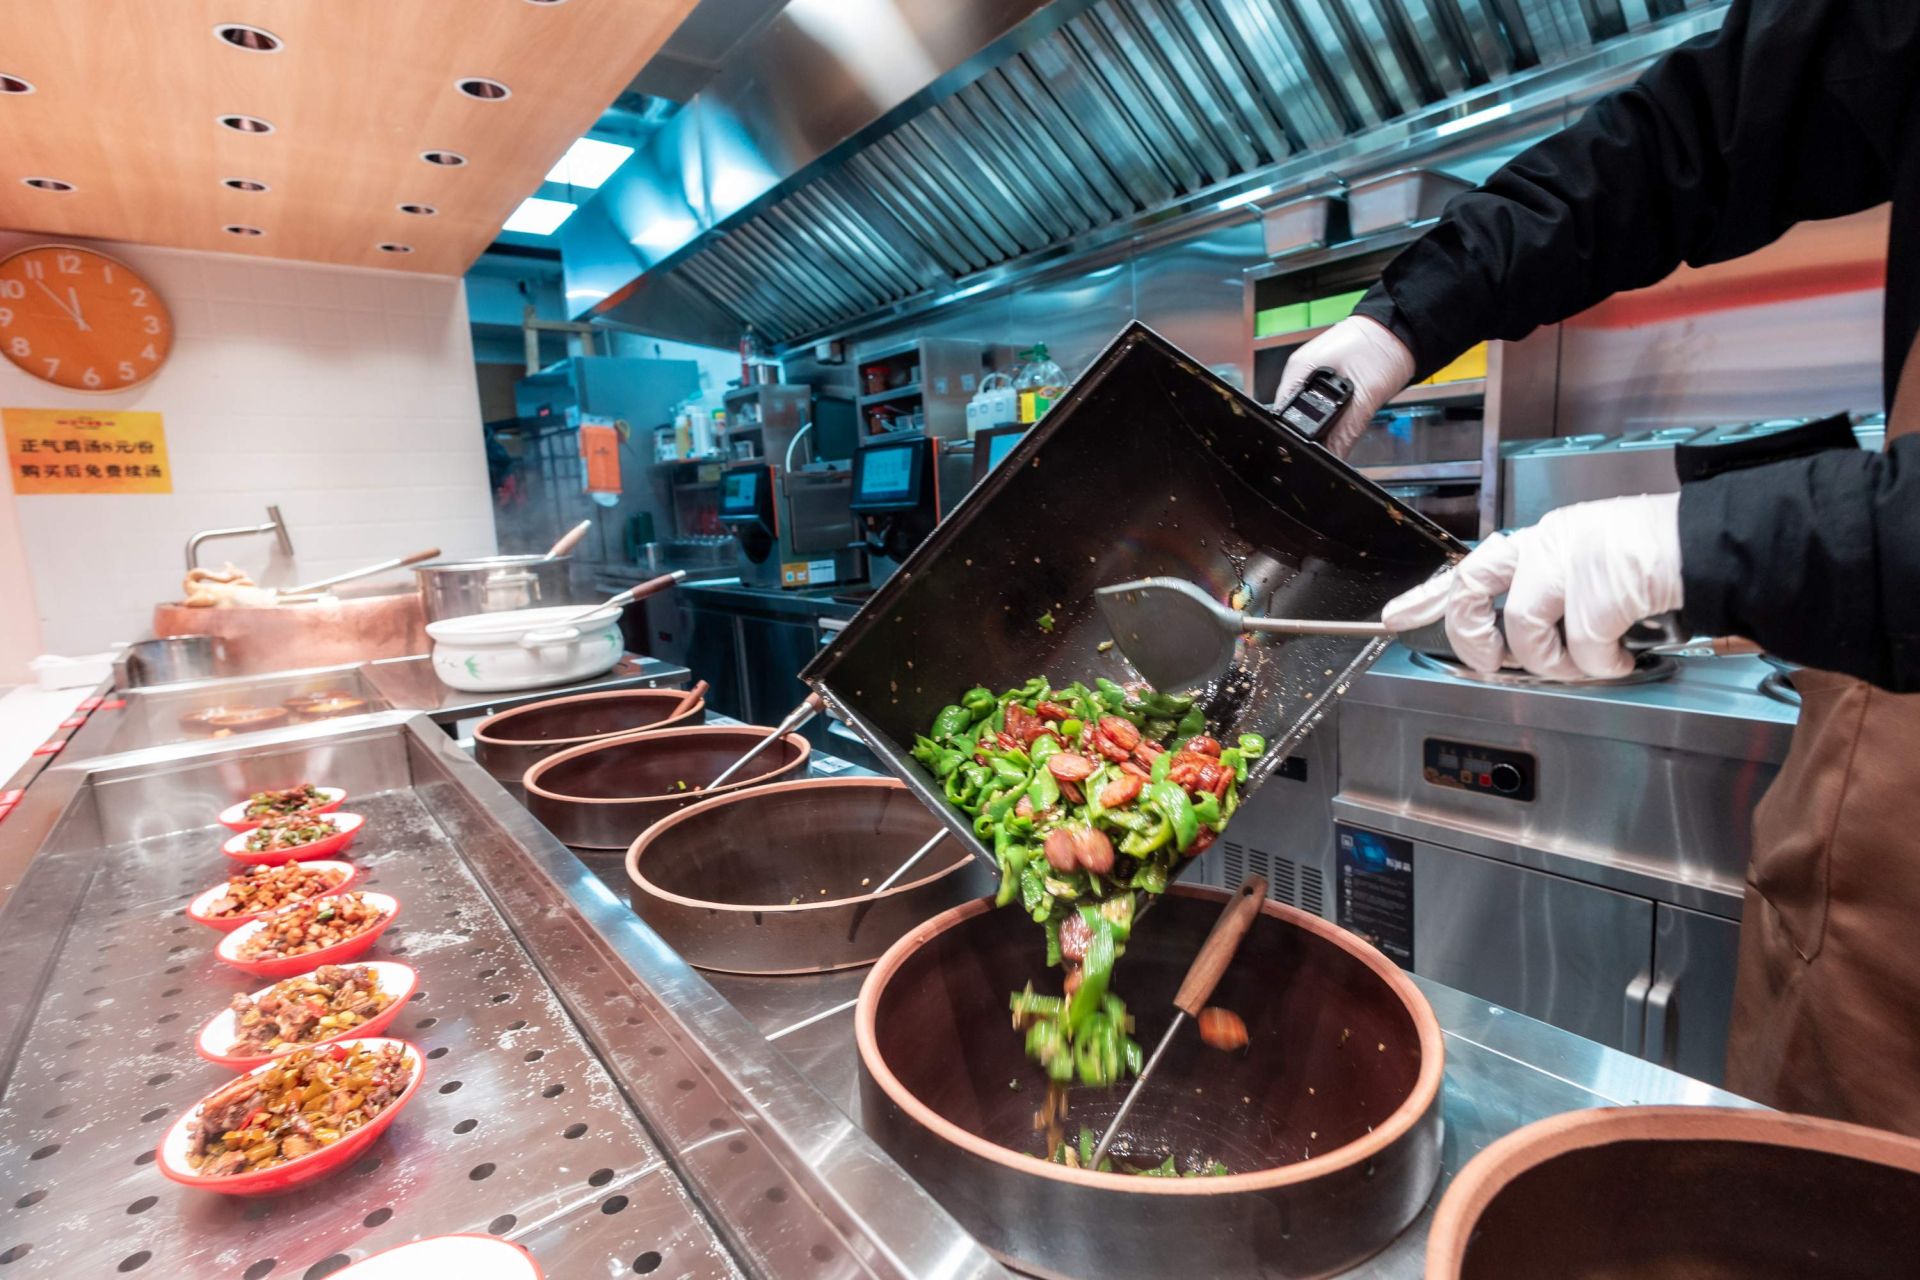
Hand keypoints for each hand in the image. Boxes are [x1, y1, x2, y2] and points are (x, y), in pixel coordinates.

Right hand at [1273, 316, 1413, 456]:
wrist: (1401, 329)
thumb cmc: (1383, 349)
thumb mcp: (1366, 395)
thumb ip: (1346, 430)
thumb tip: (1332, 458)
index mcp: (1299, 370)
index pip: (1282, 412)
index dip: (1292, 435)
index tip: (1305, 453)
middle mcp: (1300, 371)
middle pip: (1292, 414)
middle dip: (1306, 433)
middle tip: (1324, 448)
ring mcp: (1311, 373)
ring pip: (1306, 411)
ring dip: (1319, 425)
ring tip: (1334, 435)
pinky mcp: (1325, 377)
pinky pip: (1319, 403)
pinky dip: (1329, 416)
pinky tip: (1340, 420)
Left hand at [1382, 493, 1683, 678]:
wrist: (1719, 544)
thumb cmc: (1664, 563)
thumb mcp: (1593, 569)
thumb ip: (1554, 596)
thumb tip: (1524, 646)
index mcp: (1545, 540)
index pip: (1470, 565)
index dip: (1426, 597)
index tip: (1394, 618)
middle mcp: (1549, 542)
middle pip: (1471, 590)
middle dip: (1475, 639)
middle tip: (1495, 663)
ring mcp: (1571, 560)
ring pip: (1525, 630)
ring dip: (1556, 661)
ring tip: (1591, 660)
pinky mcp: (1599, 585)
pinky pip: (1582, 649)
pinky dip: (1603, 665)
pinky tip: (1624, 655)